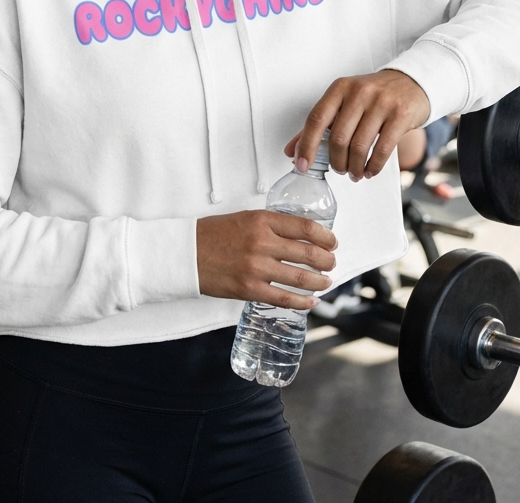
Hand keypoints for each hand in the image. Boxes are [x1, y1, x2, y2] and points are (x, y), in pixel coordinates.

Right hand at [197, 210, 336, 309]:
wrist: (187, 253)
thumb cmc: (213, 235)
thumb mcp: (245, 218)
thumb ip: (271, 225)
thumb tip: (299, 236)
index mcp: (262, 220)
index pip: (305, 227)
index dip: (325, 237)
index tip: (332, 242)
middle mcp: (262, 242)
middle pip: (309, 253)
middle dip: (328, 260)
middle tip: (331, 263)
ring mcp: (256, 267)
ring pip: (301, 278)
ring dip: (319, 281)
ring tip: (325, 281)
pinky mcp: (249, 289)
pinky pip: (284, 298)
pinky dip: (302, 302)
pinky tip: (311, 301)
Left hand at [285, 70, 429, 181]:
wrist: (412, 82)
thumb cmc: (373, 95)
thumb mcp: (345, 101)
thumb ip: (320, 124)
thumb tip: (292, 151)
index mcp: (340, 88)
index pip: (316, 119)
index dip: (306, 145)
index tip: (302, 165)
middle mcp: (359, 92)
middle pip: (338, 137)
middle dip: (336, 161)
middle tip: (340, 169)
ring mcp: (381, 103)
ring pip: (359, 146)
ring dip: (354, 167)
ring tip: (355, 173)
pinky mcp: (400, 115)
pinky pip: (382, 149)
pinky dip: (373, 166)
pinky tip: (370, 170)